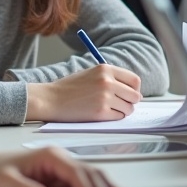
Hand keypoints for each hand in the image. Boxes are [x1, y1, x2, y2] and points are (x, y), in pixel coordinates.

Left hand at [0, 145, 128, 186]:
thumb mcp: (6, 181)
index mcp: (50, 156)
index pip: (74, 172)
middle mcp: (60, 157)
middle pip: (87, 171)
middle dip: (102, 186)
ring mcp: (63, 165)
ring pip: (90, 174)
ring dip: (105, 185)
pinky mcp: (63, 174)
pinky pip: (85, 179)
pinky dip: (99, 186)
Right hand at [25, 64, 141, 121]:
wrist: (51, 99)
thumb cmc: (70, 88)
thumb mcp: (91, 73)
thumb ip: (111, 78)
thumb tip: (133, 91)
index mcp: (106, 69)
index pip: (134, 80)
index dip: (135, 89)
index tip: (130, 94)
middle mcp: (107, 81)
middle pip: (135, 96)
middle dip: (131, 102)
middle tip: (122, 105)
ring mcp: (104, 97)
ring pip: (128, 108)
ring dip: (123, 111)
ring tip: (110, 109)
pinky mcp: (100, 112)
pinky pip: (118, 117)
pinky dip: (114, 117)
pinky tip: (103, 114)